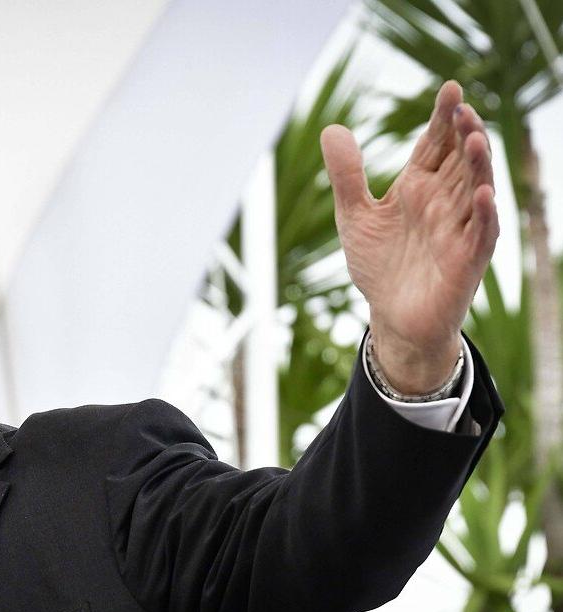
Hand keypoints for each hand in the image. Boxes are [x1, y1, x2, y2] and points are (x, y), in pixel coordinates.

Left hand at [320, 81, 498, 393]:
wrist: (392, 318)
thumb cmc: (380, 266)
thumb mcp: (354, 216)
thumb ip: (347, 176)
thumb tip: (332, 128)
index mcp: (420, 187)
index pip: (437, 144)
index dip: (443, 117)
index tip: (449, 89)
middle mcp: (444, 202)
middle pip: (460, 160)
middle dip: (464, 133)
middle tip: (462, 107)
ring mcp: (458, 229)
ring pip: (476, 190)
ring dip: (478, 165)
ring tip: (475, 138)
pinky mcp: (466, 260)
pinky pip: (480, 234)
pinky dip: (483, 215)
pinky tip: (484, 195)